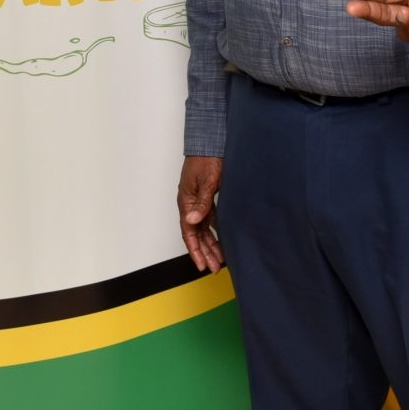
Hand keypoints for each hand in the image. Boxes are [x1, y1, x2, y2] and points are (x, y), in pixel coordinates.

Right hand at [177, 156, 224, 272]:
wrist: (211, 141)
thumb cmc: (206, 158)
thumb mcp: (207, 181)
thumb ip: (201, 203)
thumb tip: (192, 220)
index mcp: (187, 201)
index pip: (189, 232)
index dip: (195, 250)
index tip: (202, 265)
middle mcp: (190, 203)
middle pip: (196, 234)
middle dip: (204, 252)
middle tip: (214, 267)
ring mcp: (198, 200)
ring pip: (203, 228)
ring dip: (210, 244)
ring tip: (219, 259)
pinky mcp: (207, 196)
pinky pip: (209, 219)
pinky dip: (214, 231)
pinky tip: (221, 239)